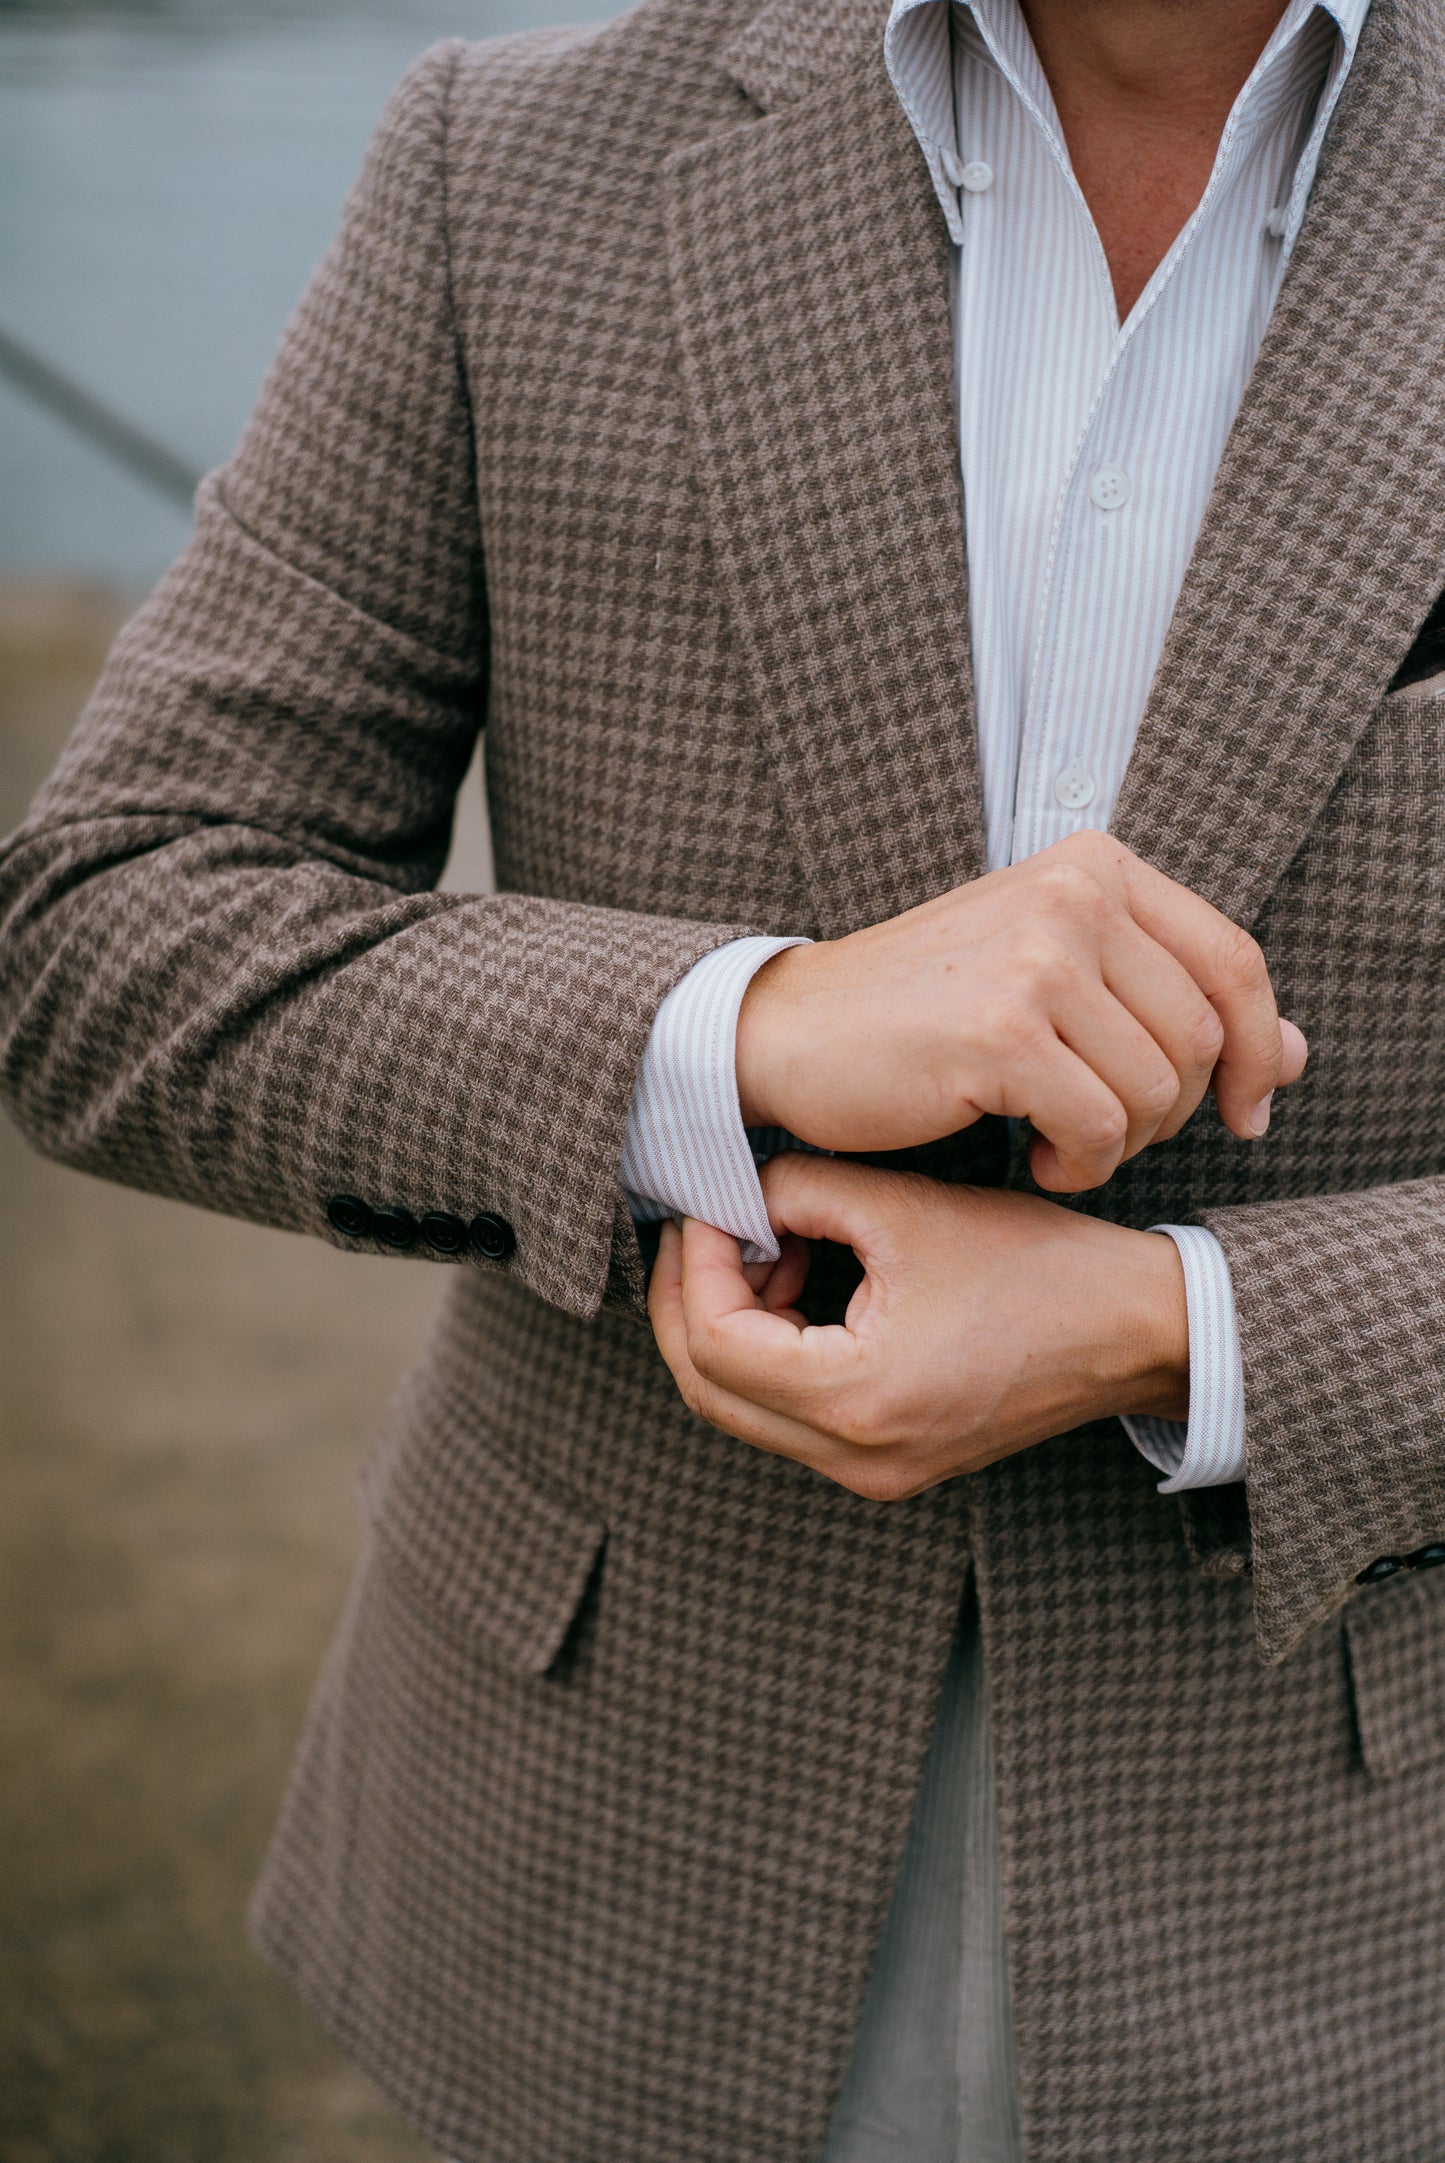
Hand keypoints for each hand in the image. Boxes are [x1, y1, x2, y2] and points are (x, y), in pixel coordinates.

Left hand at [649, 1152, 1189, 1499]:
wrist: (1139, 1330)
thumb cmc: (1037, 1265)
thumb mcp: (907, 1210)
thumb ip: (801, 1193)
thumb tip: (737, 1193)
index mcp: (856, 1400)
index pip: (715, 1343)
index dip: (696, 1263)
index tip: (710, 1203)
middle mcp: (856, 1459)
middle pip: (710, 1393)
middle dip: (688, 1302)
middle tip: (699, 1226)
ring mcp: (873, 1473)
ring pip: (742, 1410)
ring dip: (729, 1325)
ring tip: (768, 1244)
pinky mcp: (890, 1463)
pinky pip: (791, 1417)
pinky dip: (773, 1351)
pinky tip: (803, 1280)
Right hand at [736, 829, 1307, 1193]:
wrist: (790, 1031)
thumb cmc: (925, 1013)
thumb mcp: (1060, 983)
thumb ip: (1175, 1006)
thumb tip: (1301, 1056)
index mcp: (1095, 865)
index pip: (1234, 962)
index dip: (1263, 1049)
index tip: (1249, 1112)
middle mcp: (1073, 895)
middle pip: (1204, 1037)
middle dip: (1176, 1113)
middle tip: (1109, 1135)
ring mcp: (1036, 958)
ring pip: (1158, 1091)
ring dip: (1122, 1146)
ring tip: (1064, 1145)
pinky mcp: (1000, 1031)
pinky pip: (1100, 1128)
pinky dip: (1081, 1166)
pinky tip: (1038, 1161)